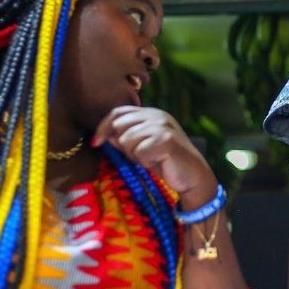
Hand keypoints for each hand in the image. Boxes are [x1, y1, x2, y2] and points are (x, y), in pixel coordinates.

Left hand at [92, 106, 217, 202]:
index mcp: (151, 114)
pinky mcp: (165, 139)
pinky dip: (145, 161)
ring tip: (151, 159)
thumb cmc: (166, 163)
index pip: (118, 112)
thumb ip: (125, 139)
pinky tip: (158, 163)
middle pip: (119, 126)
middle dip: (123, 145)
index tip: (95, 143)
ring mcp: (162, 126)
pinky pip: (139, 152)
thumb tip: (106, 135)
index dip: (103, 127)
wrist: (193, 176)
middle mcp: (156, 115)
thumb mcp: (142, 148)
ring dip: (135, 155)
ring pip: (126, 140)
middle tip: (140, 156)